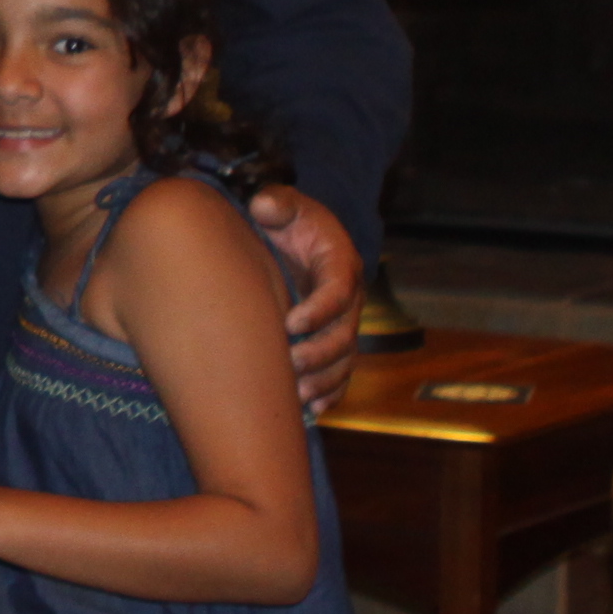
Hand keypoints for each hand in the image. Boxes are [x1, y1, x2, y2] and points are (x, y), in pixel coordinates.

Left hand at [250, 183, 363, 409]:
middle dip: (319, 354)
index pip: (338, 291)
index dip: (319, 310)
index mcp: (340, 264)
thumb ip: (275, 202)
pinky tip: (313, 411)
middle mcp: (348, 299)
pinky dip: (330, 393)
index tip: (290, 324)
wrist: (295, 237)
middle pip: (344, 335)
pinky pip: (340, 374)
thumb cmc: (288, 221)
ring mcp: (342, 324)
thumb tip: (263, 206)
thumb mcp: (284, 203)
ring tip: (297, 395)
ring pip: (343, 361)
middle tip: (289, 364)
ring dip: (324, 380)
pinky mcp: (331, 341)